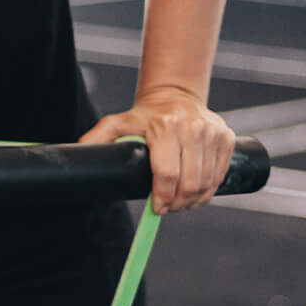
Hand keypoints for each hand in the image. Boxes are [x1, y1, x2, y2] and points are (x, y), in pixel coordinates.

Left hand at [79, 87, 235, 213]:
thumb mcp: (117, 123)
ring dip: (194, 200)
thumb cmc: (144, 116)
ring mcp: (213, 133)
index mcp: (166, 127)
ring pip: (207, 182)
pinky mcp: (227, 138)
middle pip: (189, 182)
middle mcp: (193, 129)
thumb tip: (78, 153)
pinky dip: (209, 190)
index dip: (161, 197)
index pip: (167, 174)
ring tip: (181, 204)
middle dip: (177, 203)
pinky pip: (220, 174)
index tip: (157, 208)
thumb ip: (97, 139)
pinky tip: (197, 194)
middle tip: (168, 209)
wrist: (175, 97)